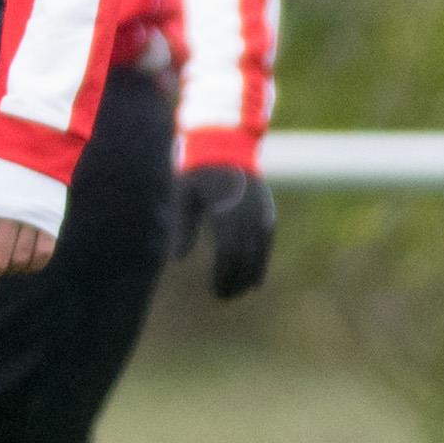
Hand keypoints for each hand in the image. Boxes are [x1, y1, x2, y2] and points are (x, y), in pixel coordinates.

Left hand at [174, 163, 274, 298]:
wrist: (224, 145)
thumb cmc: (196, 172)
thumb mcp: (184, 196)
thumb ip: (182, 227)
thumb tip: (176, 259)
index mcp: (225, 209)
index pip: (229, 251)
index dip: (224, 274)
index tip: (216, 291)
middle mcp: (247, 211)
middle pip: (246, 254)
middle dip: (237, 279)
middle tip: (224, 298)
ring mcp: (260, 210)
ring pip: (260, 249)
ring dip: (252, 274)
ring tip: (241, 293)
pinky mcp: (266, 209)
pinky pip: (267, 239)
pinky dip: (263, 260)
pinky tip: (256, 280)